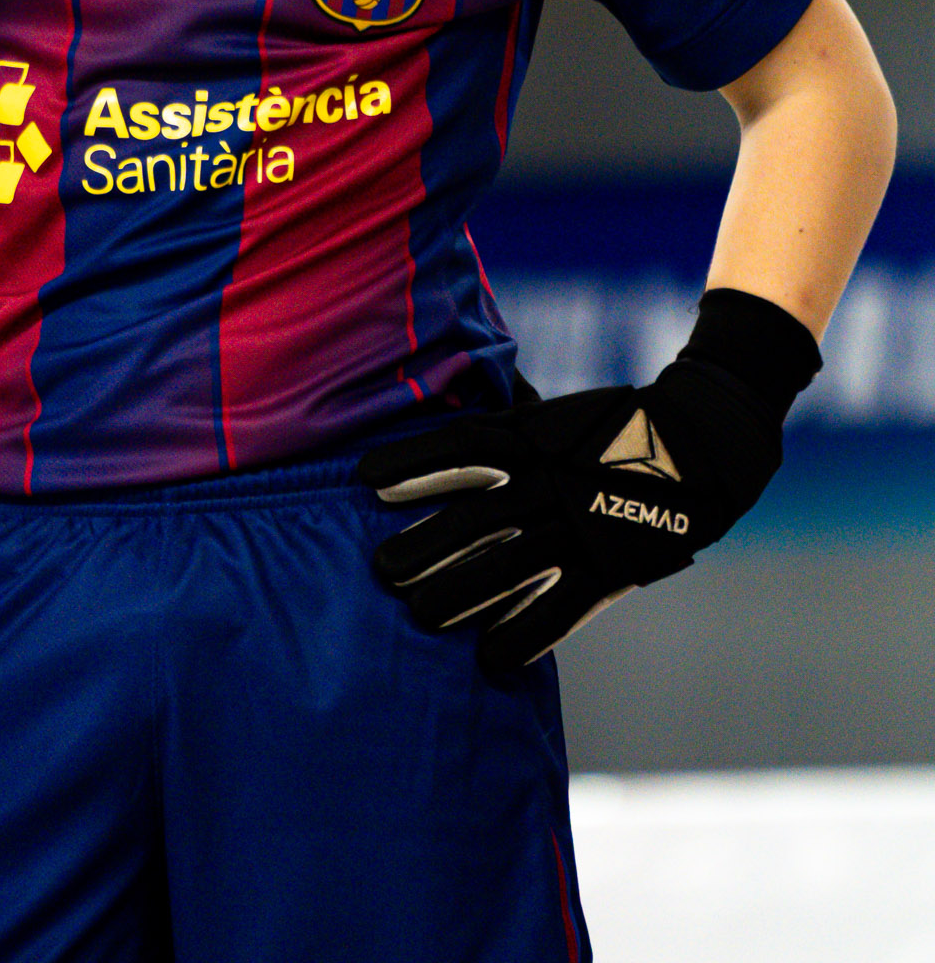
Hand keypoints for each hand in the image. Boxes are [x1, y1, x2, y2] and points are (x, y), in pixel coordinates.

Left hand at [356, 290, 819, 674]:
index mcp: (530, 437)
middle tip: (380, 570)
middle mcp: (546, 482)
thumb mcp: (548, 414)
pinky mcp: (607, 567)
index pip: (457, 446)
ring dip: (455, 595)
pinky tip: (488, 657)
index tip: (364, 481)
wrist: (697, 443)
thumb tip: (440, 404)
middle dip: (420, 546)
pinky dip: (520, 636)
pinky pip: (556, 610)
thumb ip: (499, 425)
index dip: (409, 463)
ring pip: (504, 568)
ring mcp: (576, 527)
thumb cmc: (608, 426)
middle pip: (469, 518)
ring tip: (417, 615)